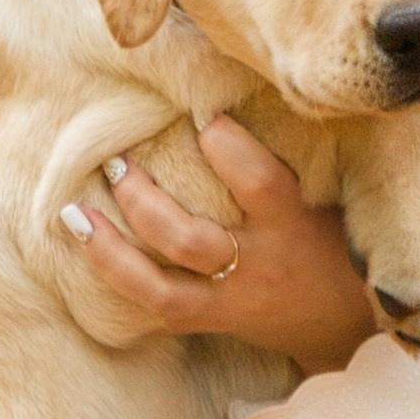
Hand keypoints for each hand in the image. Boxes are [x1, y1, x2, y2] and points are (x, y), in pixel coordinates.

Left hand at [64, 117, 374, 371]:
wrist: (343, 324)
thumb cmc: (329, 240)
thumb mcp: (323, 194)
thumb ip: (281, 154)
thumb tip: (221, 94)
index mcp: (291, 224)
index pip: (260, 184)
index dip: (228, 148)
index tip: (203, 115)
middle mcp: (257, 265)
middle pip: (190, 241)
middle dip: (143, 202)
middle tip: (114, 162)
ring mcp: (229, 301)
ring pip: (159, 289)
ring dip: (110, 252)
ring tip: (75, 215)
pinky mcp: (209, 323)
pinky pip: (153, 313)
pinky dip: (114, 286)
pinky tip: (83, 254)